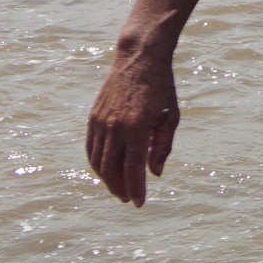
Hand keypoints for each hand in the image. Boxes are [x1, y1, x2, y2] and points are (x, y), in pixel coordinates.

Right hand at [85, 47, 178, 206]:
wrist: (139, 58)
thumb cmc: (161, 88)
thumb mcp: (171, 118)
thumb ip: (162, 147)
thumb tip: (154, 173)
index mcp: (136, 128)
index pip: (133, 169)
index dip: (136, 189)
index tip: (139, 203)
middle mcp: (114, 127)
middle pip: (111, 169)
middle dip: (119, 188)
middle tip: (127, 199)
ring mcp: (100, 121)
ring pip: (97, 160)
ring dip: (106, 178)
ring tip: (117, 188)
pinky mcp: (93, 116)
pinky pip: (91, 147)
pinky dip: (96, 162)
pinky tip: (105, 170)